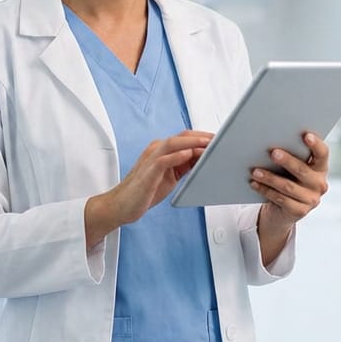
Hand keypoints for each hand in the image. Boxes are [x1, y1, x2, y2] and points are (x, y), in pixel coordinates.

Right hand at [85, 130, 211, 246]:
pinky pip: (163, 160)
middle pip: (181, 137)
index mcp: (161, 151)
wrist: (121, 205)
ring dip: (192, 142)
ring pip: (173, 144)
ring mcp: (150, 160)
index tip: (219, 140)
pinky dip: (177, 156)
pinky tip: (189, 155)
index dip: (202, 137)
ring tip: (208, 144)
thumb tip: (202, 159)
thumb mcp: (169, 177)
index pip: (184, 137)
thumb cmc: (144, 191)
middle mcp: (155, 151)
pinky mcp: (148, 172)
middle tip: (219, 139)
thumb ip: (183, 166)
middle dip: (202, 137)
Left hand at [250, 131, 329, 237]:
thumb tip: (270, 144)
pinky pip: (280, 199)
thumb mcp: (291, 168)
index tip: (306, 135)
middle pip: (302, 170)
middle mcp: (320, 184)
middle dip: (287, 161)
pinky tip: (254, 183)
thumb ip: (290, 156)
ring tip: (255, 171)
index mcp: (320, 168)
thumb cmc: (286, 180)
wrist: (282, 210)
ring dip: (270, 178)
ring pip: (288, 186)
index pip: (322, 154)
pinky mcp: (299, 211)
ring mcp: (311, 199)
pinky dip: (265, 190)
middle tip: (273, 152)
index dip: (316, 145)